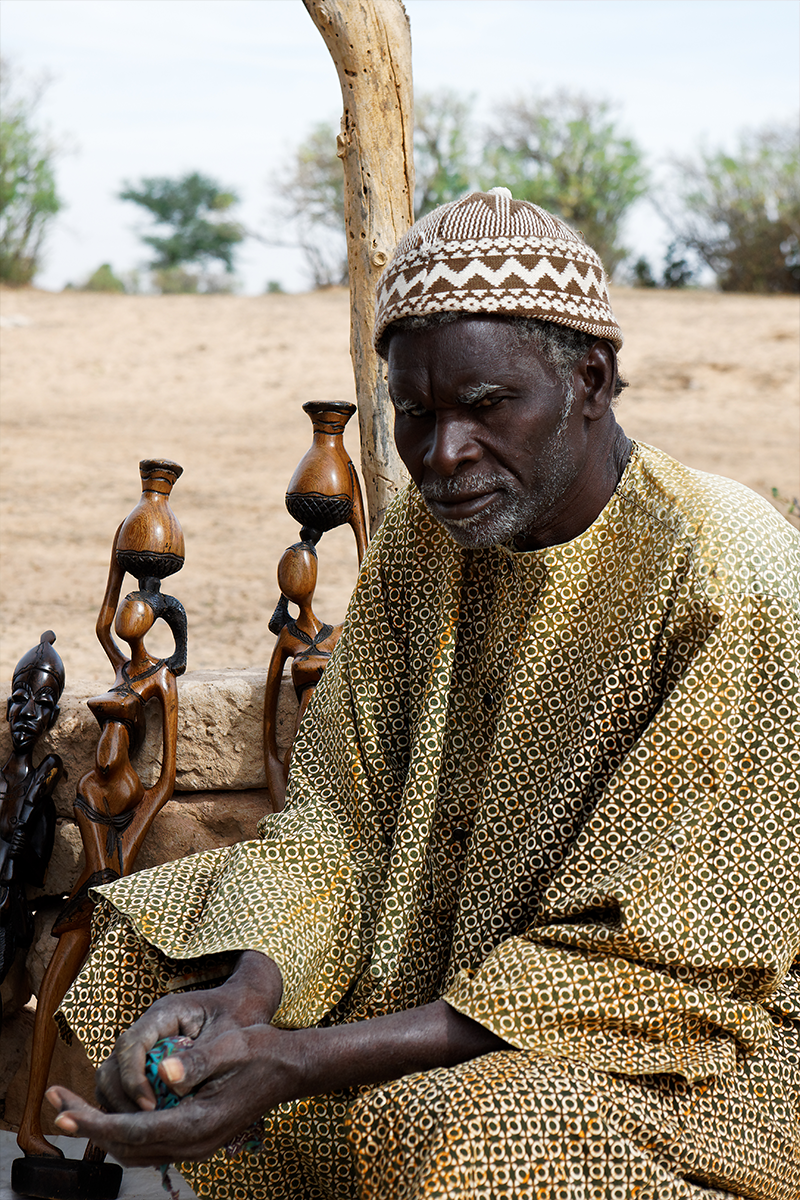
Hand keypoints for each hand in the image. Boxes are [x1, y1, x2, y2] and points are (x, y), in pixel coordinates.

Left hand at [46, 1022, 300, 1166]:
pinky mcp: (195, 1140)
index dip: (95, 1121)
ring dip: (103, 1128)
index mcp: (198, 1123)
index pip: (134, 1130)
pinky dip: (124, 1130)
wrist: (288, 1069)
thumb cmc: (260, 1051)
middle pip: (127, 1145)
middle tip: (54, 1101)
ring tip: (74, 1105)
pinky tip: (112, 1109)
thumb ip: (198, 1061)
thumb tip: (163, 1070)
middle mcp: (193, 1145)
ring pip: (135, 1149)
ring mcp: (194, 1147)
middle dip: (88, 1125)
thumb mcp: (232, 1046)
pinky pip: (150, 1144)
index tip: (63, 1110)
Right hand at [94, 951, 282, 1113]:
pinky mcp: (149, 1063)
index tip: (149, 1108)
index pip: (130, 1045)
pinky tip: (150, 1126)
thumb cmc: (238, 1016)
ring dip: (122, 1107)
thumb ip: (199, 1057)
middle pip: (113, 1064)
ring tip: (145, 1130)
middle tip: (142, 1126)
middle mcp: (148, 1029)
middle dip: (121, 1099)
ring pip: (113, 1079)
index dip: (133, 1080)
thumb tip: (171, 1082)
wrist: (246, 1006)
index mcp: (164, 1013)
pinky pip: (127, 1088)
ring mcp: (146, 1046)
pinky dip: (131, 1107)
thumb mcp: (226, 1035)